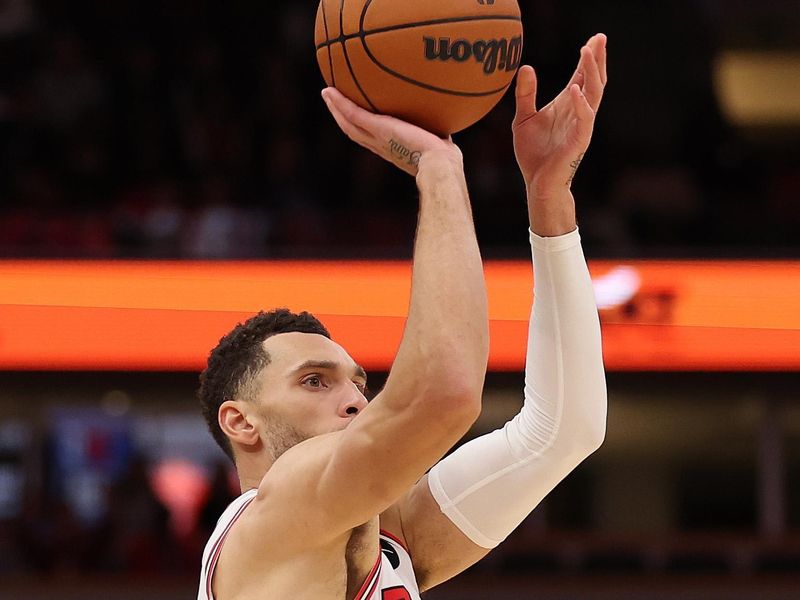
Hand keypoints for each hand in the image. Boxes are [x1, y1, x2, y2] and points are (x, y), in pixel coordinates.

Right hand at [321, 88, 461, 176]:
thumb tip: (453, 122)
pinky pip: (354, 113)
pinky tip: (330, 90)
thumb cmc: (446, 160)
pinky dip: (340, 103)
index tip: (357, 116)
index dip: (363, 127)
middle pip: (355, 131)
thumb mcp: (442, 142)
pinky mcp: (378, 129)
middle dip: (343, 117)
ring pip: (350, 123)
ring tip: (327, 92)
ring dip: (336, 108)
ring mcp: (377, 138)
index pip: (373, 137)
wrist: (439, 166)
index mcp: (393, 149)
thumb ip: (441, 132)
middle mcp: (381, 146)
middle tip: (333, 101)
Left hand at [513, 34, 607, 197]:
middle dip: (597, 59)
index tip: (592, 39)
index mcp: (567, 106)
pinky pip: (584, 119)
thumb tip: (526, 67)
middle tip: (599, 37)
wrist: (538, 183)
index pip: (581, 77)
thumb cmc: (534, 153)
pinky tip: (575, 90)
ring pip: (594, 95)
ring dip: (591, 73)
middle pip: (594, 80)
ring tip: (587, 53)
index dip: (587, 58)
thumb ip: (525, 94)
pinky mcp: (578, 141)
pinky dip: (581, 104)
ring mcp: (581, 126)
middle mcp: (578, 113)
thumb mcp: (523, 119)